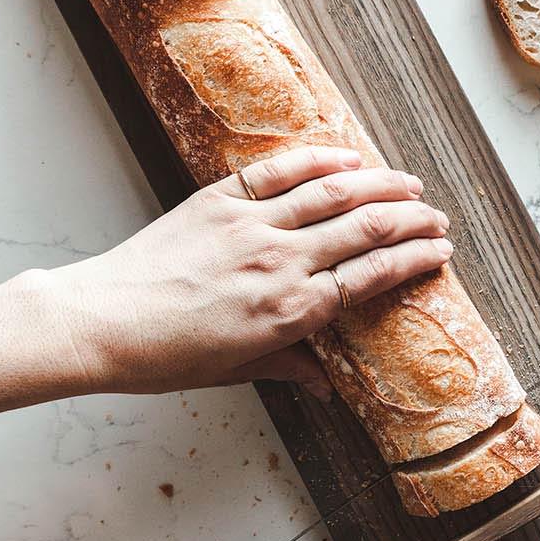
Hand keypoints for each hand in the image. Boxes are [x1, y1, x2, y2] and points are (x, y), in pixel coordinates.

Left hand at [0, 145, 451, 443]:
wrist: (100, 322)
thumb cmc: (162, 356)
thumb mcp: (233, 371)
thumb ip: (288, 367)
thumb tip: (327, 385)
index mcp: (290, 312)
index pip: (372, 278)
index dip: (413, 261)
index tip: (439, 253)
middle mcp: (280, 263)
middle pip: (366, 230)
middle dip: (411, 220)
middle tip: (437, 217)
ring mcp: (251, 225)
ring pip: (334, 193)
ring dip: (379, 184)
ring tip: (408, 182)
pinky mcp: (218, 199)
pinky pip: (279, 172)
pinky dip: (317, 159)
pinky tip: (345, 155)